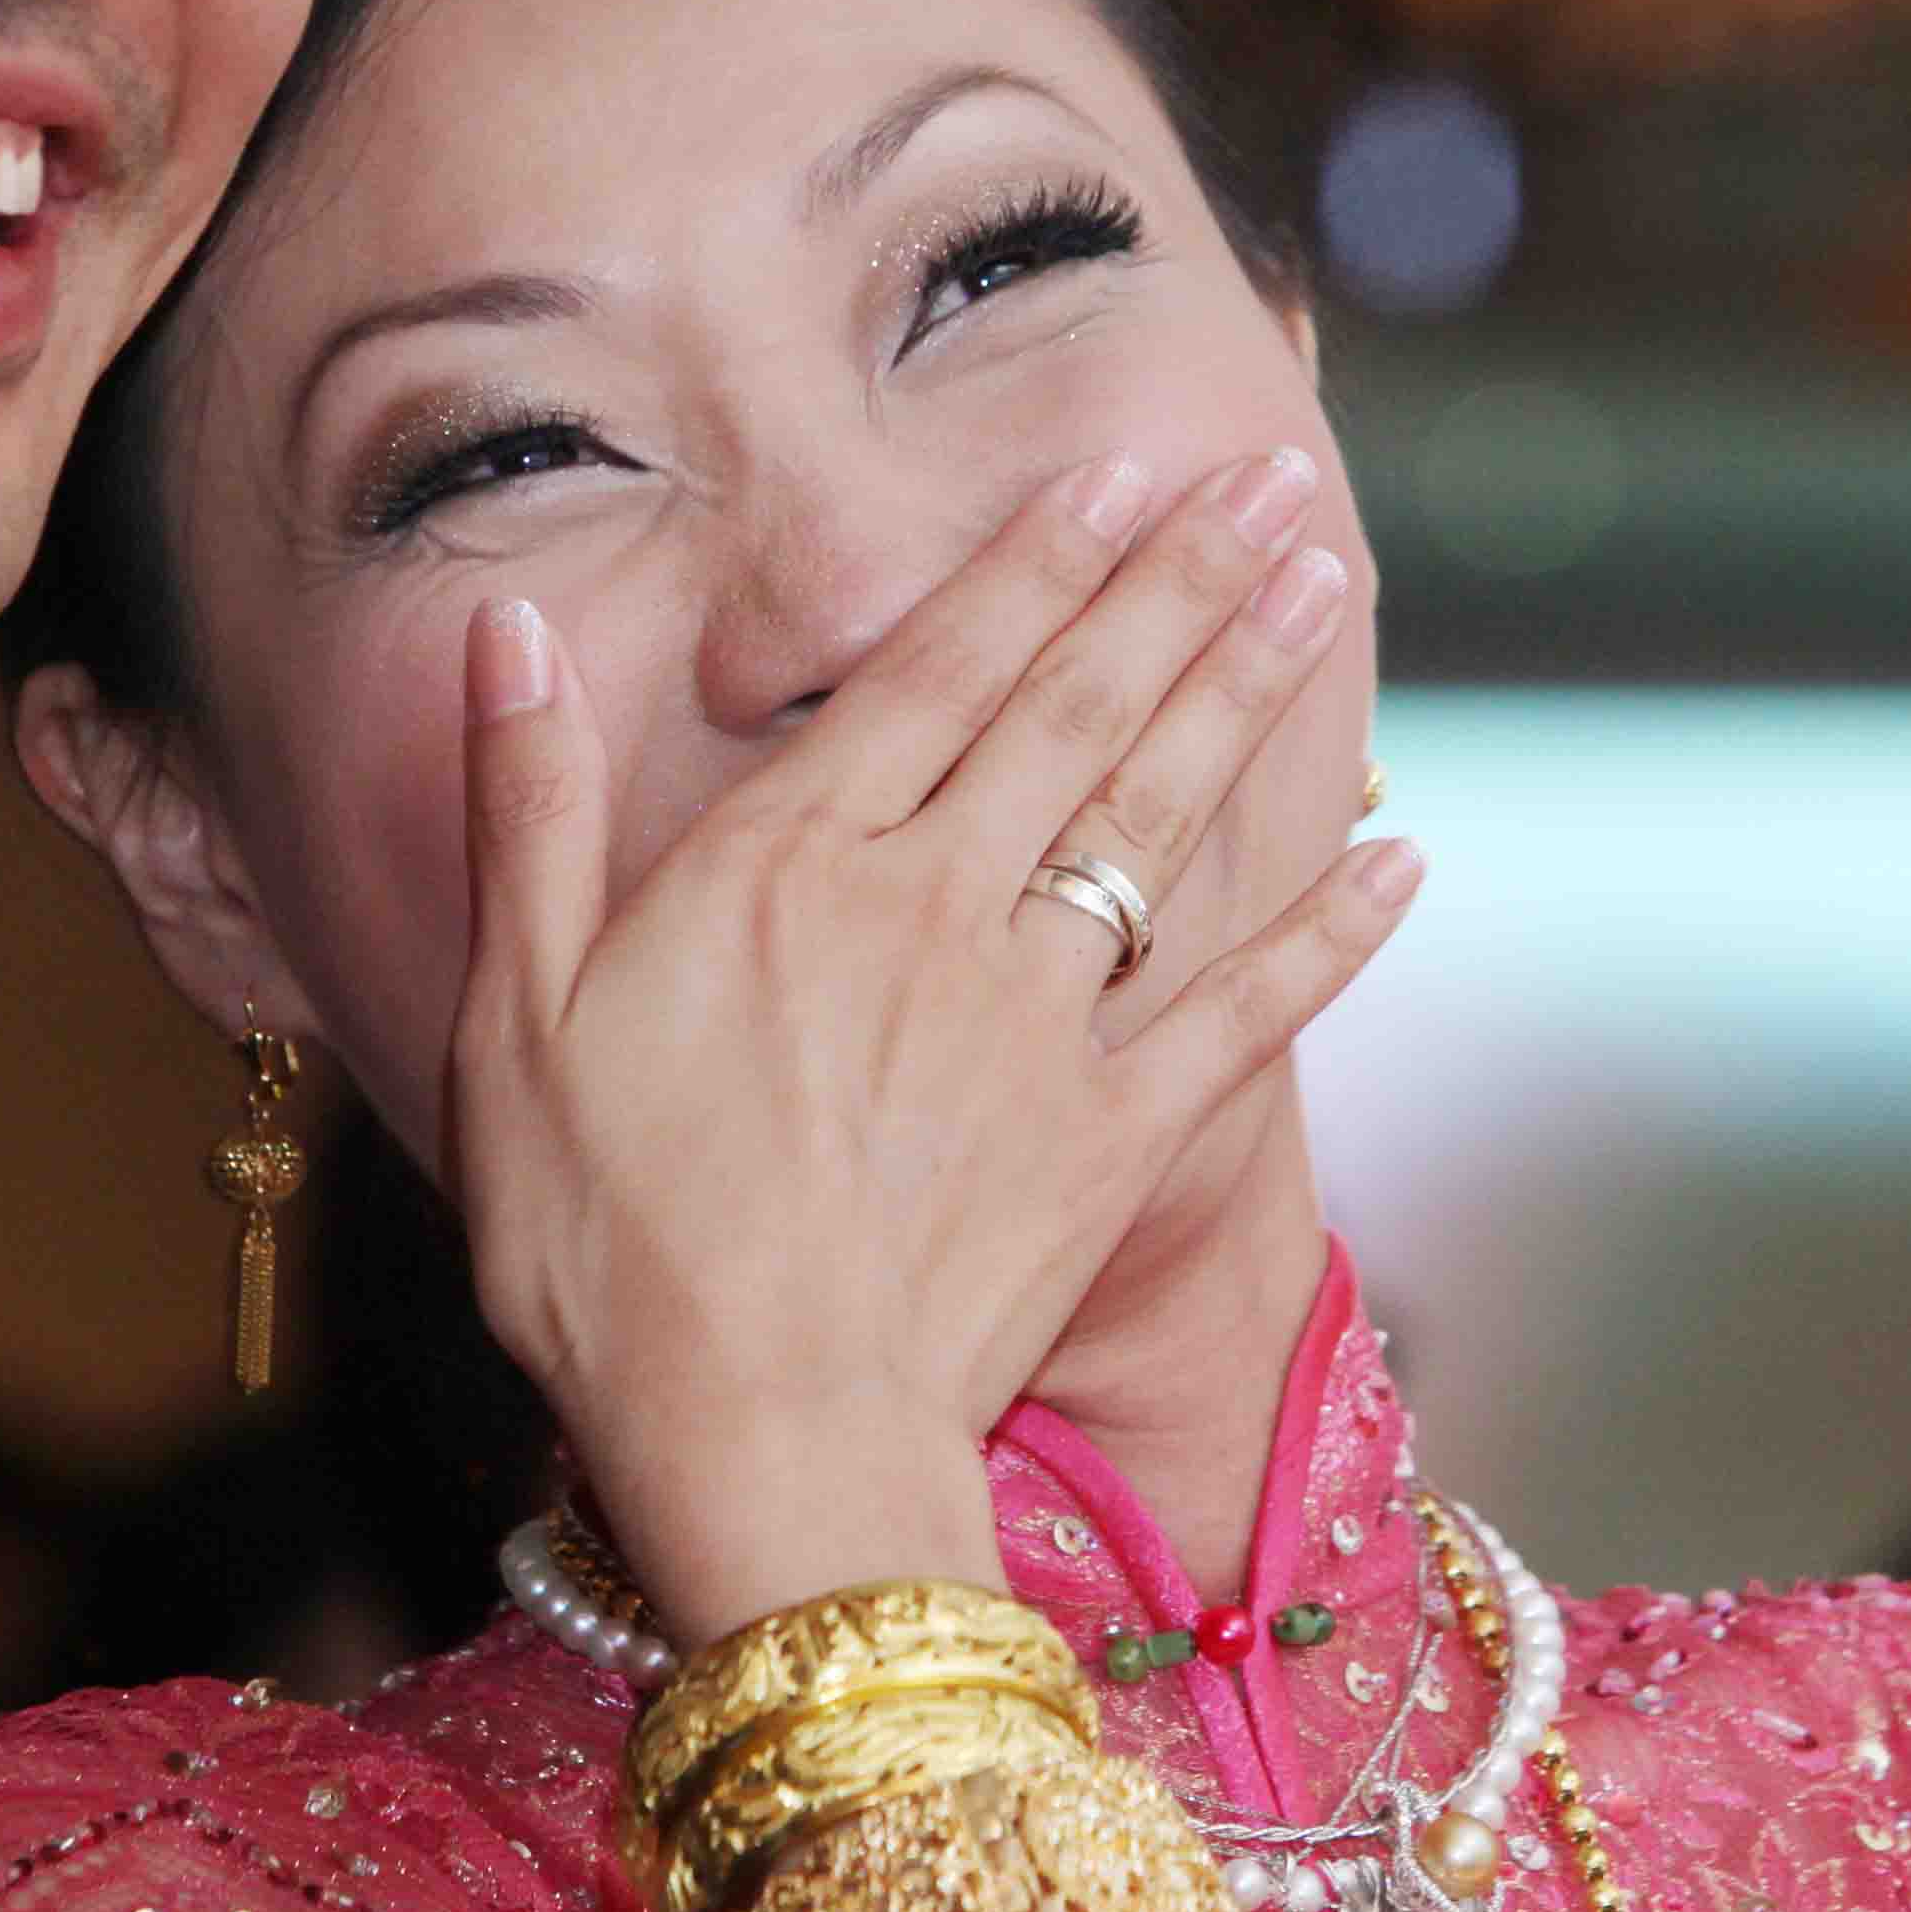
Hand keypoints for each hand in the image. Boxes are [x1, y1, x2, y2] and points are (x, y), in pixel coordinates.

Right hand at [442, 444, 1424, 1645]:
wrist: (753, 1439)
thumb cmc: (604, 1244)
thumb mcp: (510, 1013)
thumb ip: (527, 809)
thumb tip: (506, 634)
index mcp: (789, 867)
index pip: (935, 672)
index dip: (1031, 564)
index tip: (1113, 471)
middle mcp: (934, 910)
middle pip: (1074, 711)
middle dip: (1176, 581)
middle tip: (1266, 481)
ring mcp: (1038, 1021)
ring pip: (1161, 818)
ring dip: (1248, 690)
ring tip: (1319, 583)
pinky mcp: (1111, 1138)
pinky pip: (1241, 1013)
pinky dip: (1325, 936)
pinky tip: (1404, 861)